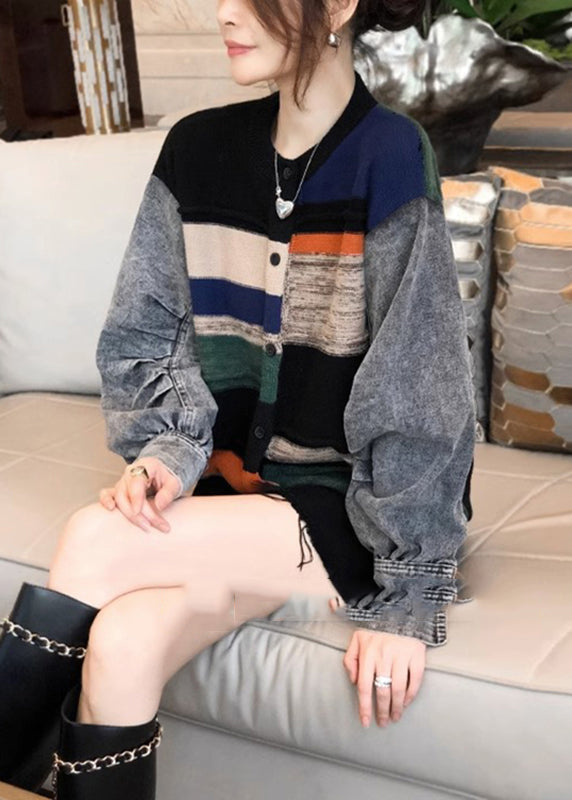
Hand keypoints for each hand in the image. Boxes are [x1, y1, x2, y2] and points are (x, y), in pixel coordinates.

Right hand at [99, 457, 182, 533]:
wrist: (161, 474)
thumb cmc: (167, 477)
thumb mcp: (174, 483)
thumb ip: (168, 492)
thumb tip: (159, 506)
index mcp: (145, 467)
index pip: (136, 482)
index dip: (136, 497)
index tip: (138, 511)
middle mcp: (130, 473)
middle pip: (126, 493)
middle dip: (137, 513)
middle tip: (151, 526)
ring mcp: (123, 481)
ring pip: (119, 497)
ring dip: (129, 514)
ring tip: (144, 526)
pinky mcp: (118, 490)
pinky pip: (107, 494)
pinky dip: (105, 501)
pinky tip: (110, 509)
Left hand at [328, 596, 426, 727]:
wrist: (400, 609)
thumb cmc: (376, 628)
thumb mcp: (357, 639)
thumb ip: (350, 659)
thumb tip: (354, 681)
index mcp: (368, 652)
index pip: (364, 687)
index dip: (364, 707)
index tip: (365, 721)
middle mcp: (384, 655)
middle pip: (382, 692)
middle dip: (382, 711)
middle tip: (383, 722)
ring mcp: (401, 655)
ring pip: (399, 690)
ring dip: (397, 708)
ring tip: (395, 717)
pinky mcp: (417, 655)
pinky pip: (415, 681)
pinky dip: (411, 695)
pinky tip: (407, 703)